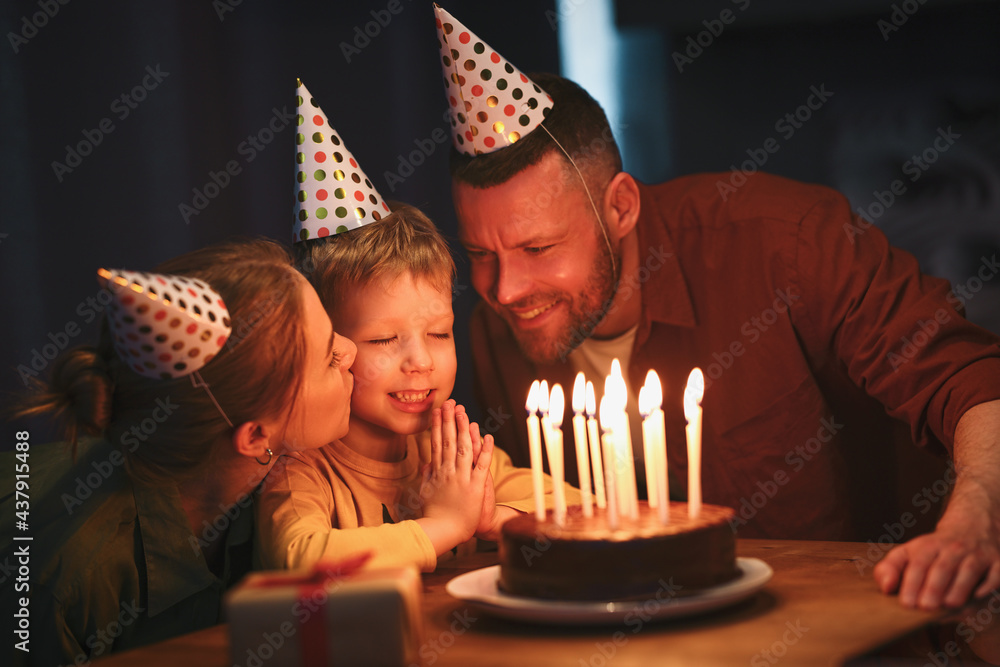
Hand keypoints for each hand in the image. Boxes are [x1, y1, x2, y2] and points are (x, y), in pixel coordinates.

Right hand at [417, 400, 493, 555]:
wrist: (444, 531)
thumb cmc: (434, 515)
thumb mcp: (425, 492)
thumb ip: (427, 476)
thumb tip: (426, 463)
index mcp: (437, 472)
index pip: (437, 443)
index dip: (438, 426)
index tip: (438, 411)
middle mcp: (448, 471)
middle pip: (449, 441)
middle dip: (450, 420)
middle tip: (450, 403)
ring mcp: (462, 477)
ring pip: (463, 448)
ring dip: (464, 428)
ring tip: (463, 412)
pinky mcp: (475, 486)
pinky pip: (482, 465)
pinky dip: (485, 450)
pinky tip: (488, 436)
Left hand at [874, 480, 999, 608]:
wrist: (973, 527)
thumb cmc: (934, 550)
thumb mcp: (909, 552)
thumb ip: (890, 568)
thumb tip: (886, 587)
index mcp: (928, 546)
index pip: (918, 563)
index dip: (912, 583)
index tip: (907, 604)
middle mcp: (953, 548)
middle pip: (942, 568)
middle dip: (934, 588)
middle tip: (925, 607)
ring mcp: (977, 554)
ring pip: (968, 570)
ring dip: (959, 589)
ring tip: (948, 605)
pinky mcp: (998, 563)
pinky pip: (995, 574)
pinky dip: (988, 585)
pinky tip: (978, 596)